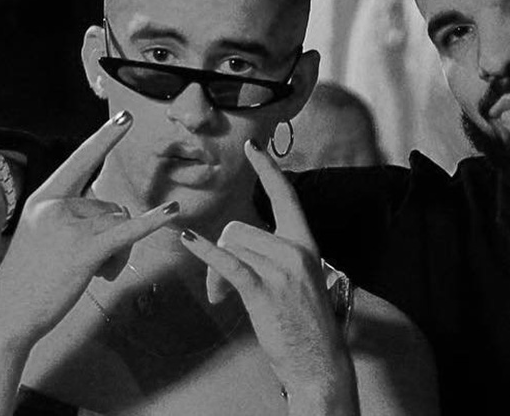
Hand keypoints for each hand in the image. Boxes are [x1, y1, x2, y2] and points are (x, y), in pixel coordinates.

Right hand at [0, 111, 179, 346]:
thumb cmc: (28, 281)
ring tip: (97, 276)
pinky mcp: (83, 251)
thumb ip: (74, 218)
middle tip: (98, 268)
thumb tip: (117, 215)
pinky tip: (173, 212)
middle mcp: (55, 207)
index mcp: (43, 199)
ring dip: (119, 254)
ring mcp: (68, 228)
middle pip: (110, 206)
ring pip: (119, 225)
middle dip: (114, 237)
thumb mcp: (43, 237)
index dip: (106, 138)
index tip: (126, 117)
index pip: (81, 161)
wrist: (6, 316)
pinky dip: (153, 222)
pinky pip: (126, 232)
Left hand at [181, 140, 357, 412]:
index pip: (287, 197)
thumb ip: (276, 260)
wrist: (320, 362)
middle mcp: (296, 251)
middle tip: (220, 286)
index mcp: (306, 245)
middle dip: (221, 253)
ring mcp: (282, 271)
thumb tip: (237, 251)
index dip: (268, 170)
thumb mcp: (299, 282)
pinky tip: (189, 242)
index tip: (254, 148)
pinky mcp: (265, 291)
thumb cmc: (306, 327)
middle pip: (240, 229)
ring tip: (222, 297)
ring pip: (231, 248)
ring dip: (215, 272)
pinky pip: (228, 263)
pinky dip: (205, 253)